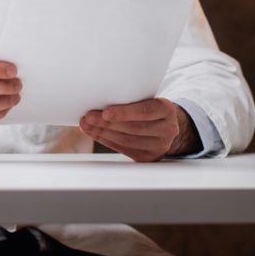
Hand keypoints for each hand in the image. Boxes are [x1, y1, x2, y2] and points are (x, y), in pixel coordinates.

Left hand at [79, 98, 199, 161]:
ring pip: (126, 141)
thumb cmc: (151, 108)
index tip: (105, 112)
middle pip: (132, 128)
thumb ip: (132, 100)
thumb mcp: (148, 98)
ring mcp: (160, 146)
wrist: (167, 124)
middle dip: (106, 123)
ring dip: (102, 133)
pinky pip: (124, 150)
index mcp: (167, 110)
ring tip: (87, 125)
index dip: (124, 113)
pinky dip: (107, 141)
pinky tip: (96, 133)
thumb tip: (100, 99)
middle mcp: (167, 129)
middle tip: (89, 117)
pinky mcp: (149, 157)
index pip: (145, 112)